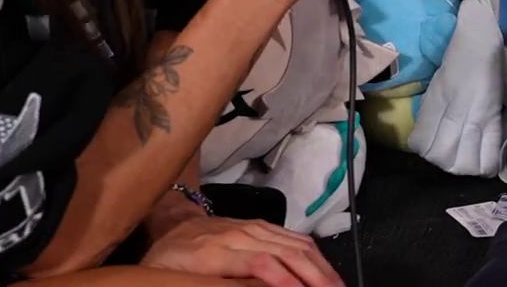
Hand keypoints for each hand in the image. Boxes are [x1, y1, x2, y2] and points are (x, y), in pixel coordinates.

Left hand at [141, 215, 342, 286]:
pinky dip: (314, 254)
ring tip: (337, 285)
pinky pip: (293, 236)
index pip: (258, 263)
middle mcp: (238, 235)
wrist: (171, 225)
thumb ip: (210, 285)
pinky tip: (325, 268)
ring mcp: (252, 227)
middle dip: (314, 276)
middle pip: (285, 252)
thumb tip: (247, 286)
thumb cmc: (170, 262)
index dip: (283, 280)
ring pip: (295, 243)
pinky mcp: (261, 225)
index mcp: (214, 253)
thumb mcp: (176, 282)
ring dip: (320, 266)